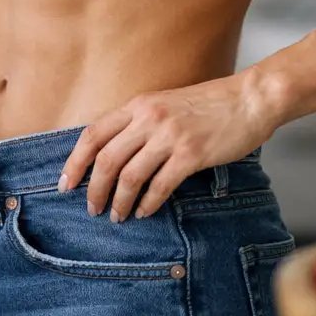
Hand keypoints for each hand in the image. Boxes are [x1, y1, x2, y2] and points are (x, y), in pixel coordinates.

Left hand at [57, 71, 280, 221]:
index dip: (75, 161)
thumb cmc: (208, 105)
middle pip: (106, 159)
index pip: (93, 134)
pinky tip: (145, 212)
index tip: (66, 183)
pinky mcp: (192, 154)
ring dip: (119, 201)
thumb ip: (139, 123)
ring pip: (130, 175)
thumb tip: (112, 154)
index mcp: (137, 105)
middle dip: (94, 188)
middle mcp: (148, 118)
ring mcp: (170, 136)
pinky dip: (149, 203)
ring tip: (117, 216)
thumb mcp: (164, 104)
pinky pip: (161, 185)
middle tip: (91, 208)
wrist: (249, 99)